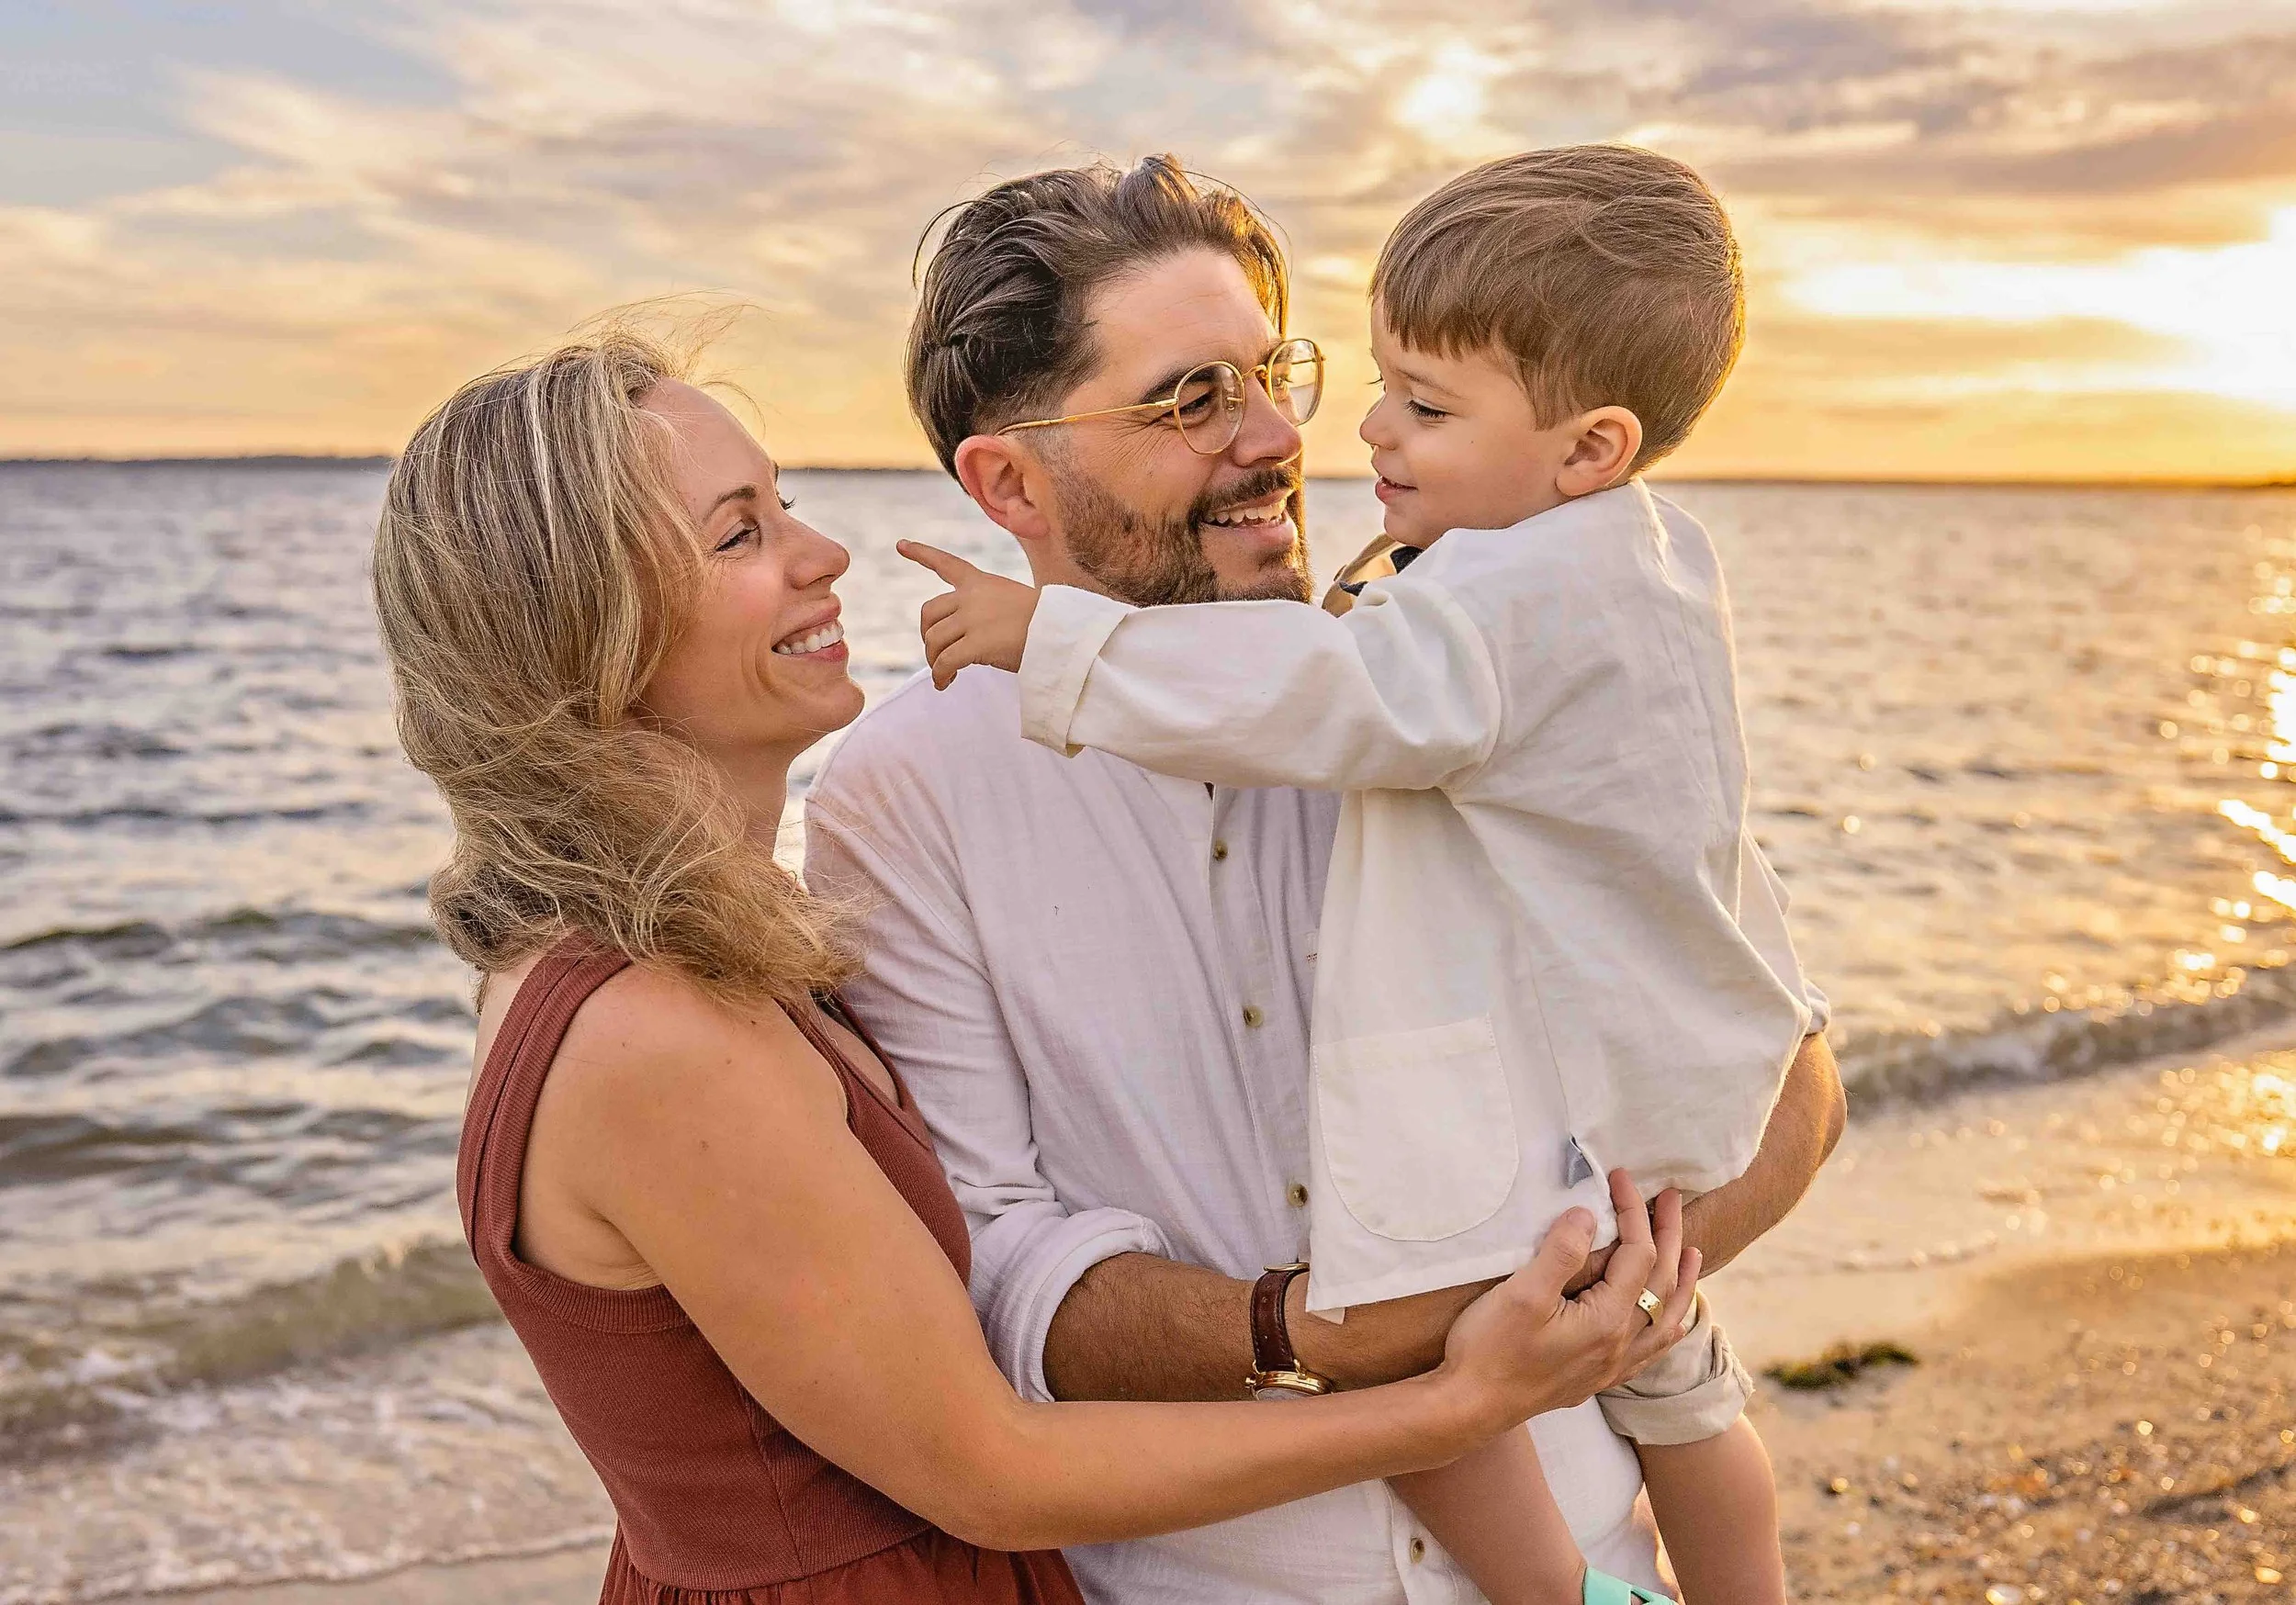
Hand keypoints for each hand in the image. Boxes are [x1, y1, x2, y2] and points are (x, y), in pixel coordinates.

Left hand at [897, 540, 1040, 689]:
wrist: (1061, 632)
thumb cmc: (1043, 623)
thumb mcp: (1012, 601)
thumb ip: (985, 609)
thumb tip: (962, 640)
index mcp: (981, 582)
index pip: (946, 564)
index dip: (921, 553)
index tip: (901, 545)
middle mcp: (971, 597)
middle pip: (928, 612)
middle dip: (927, 634)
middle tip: (936, 653)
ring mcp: (972, 620)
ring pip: (933, 640)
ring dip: (933, 660)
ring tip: (944, 674)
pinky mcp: (976, 645)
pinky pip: (945, 663)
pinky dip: (940, 676)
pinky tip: (944, 684)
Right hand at [1436, 1171, 1698, 1434]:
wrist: (1470, 1407)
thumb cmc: (1490, 1349)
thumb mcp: (1522, 1293)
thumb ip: (1561, 1252)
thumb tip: (1589, 1215)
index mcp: (1607, 1321)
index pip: (1637, 1254)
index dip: (1633, 1211)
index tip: (1619, 1177)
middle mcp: (1620, 1346)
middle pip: (1661, 1282)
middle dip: (1670, 1235)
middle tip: (1671, 1198)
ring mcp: (1611, 1365)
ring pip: (1666, 1319)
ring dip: (1682, 1281)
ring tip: (1694, 1254)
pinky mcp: (1596, 1377)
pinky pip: (1652, 1348)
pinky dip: (1669, 1325)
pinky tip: (1672, 1320)